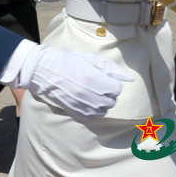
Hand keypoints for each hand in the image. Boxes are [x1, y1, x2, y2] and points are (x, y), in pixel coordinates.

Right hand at [4, 43, 133, 116]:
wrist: (45, 70)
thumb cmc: (68, 61)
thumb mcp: (91, 59)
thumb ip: (112, 69)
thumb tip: (130, 79)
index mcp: (96, 79)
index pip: (117, 89)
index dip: (112, 83)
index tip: (104, 79)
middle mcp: (91, 94)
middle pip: (111, 101)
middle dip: (107, 94)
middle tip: (97, 86)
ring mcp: (82, 104)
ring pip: (103, 111)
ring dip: (100, 103)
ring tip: (91, 94)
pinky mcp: (74, 111)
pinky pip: (91, 116)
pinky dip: (91, 111)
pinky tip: (85, 101)